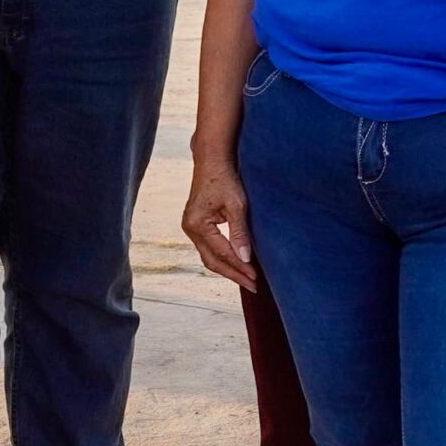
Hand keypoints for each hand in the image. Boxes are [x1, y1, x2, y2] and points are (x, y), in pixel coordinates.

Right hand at [183, 156, 257, 291]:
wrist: (212, 160)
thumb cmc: (225, 178)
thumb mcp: (237, 205)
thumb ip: (240, 232)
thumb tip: (245, 259)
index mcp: (198, 224)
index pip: (221, 253)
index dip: (239, 267)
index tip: (255, 277)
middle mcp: (190, 228)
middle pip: (212, 261)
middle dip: (233, 274)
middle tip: (253, 285)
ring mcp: (191, 228)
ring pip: (209, 257)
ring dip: (228, 269)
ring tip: (246, 279)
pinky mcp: (196, 225)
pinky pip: (209, 248)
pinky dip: (223, 258)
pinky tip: (237, 263)